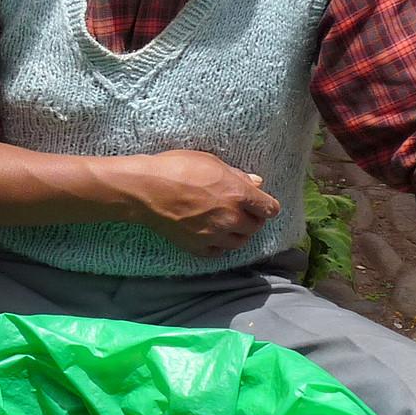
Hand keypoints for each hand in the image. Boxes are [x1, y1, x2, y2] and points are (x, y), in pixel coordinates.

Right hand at [113, 149, 278, 256]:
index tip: (259, 204)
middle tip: (239, 211)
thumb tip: (257, 183)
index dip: (266, 206)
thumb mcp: (210, 162)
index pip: (269, 209)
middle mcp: (231, 218)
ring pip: (239, 242)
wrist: (145, 189)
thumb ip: (237, 175)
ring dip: (236, 233)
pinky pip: (218, 252)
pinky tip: (210, 234)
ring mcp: (214, 235)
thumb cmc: (176, 168)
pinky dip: (218, 245)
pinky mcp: (198, 247)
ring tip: (225, 223)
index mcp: (238, 194)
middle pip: (255, 227)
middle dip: (251, 219)